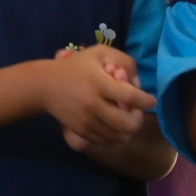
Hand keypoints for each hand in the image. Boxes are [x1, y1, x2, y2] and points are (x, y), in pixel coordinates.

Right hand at [38, 47, 155, 147]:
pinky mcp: (82, 131)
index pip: (131, 97)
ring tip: (124, 118)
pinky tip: (113, 125)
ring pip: (120, 137)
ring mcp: (87, 121)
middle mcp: (93, 105)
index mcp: (99, 83)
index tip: (150, 100)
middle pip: (129, 124)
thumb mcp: (99, 53)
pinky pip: (107, 141)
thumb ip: (123, 61)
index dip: (146, 100)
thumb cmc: (75, 66)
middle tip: (135, 110)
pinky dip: (116, 136)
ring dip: (128, 129)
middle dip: (138, 118)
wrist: (45, 85)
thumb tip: (138, 83)